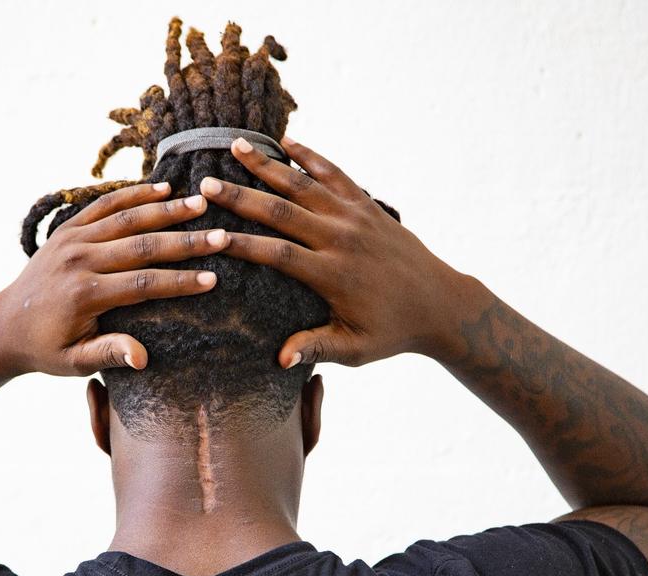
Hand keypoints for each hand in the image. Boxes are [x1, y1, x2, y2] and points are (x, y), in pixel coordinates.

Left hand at [0, 182, 229, 376]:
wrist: (3, 324)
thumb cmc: (45, 349)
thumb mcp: (74, 361)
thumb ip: (108, 355)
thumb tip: (143, 359)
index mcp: (85, 294)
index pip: (144, 284)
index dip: (181, 282)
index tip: (214, 279)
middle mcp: (79, 261)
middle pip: (142, 245)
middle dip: (185, 241)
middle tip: (221, 235)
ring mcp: (72, 240)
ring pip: (127, 218)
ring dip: (166, 209)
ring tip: (201, 202)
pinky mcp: (68, 229)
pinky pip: (105, 205)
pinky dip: (134, 195)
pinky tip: (163, 188)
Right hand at [199, 136, 474, 366]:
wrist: (441, 304)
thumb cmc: (392, 332)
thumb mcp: (354, 349)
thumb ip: (317, 349)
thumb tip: (280, 359)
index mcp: (333, 274)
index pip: (277, 254)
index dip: (242, 243)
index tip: (210, 235)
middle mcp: (341, 239)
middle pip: (282, 211)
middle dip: (242, 195)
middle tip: (206, 182)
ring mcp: (356, 217)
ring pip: (304, 184)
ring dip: (268, 165)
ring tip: (236, 145)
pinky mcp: (368, 206)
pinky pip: (335, 174)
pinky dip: (311, 157)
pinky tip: (287, 142)